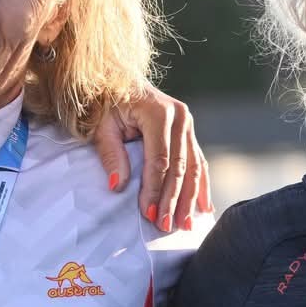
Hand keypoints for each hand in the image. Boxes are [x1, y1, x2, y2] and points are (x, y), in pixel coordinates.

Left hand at [92, 86, 210, 233]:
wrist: (120, 80)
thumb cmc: (107, 104)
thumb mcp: (102, 125)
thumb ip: (110, 154)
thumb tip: (116, 185)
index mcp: (158, 112)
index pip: (159, 159)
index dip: (154, 189)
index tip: (148, 214)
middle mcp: (180, 117)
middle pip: (180, 166)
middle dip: (174, 200)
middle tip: (167, 226)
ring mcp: (188, 124)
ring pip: (194, 167)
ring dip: (191, 199)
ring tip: (186, 225)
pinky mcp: (189, 132)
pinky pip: (199, 162)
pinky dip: (201, 186)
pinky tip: (204, 208)